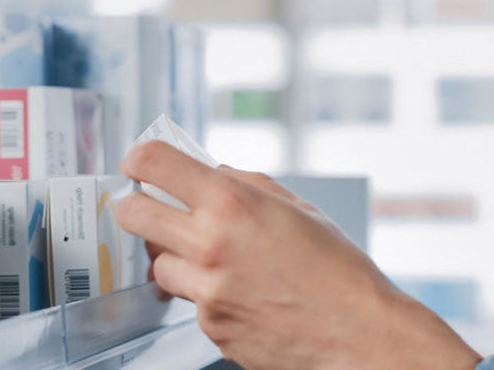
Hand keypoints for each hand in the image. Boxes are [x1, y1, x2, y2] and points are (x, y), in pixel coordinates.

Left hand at [116, 141, 480, 369]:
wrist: (361, 335)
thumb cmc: (339, 272)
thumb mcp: (296, 208)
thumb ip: (244, 184)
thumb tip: (208, 173)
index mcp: (231, 203)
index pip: (153, 162)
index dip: (138, 159)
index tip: (138, 164)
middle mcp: (209, 245)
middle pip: (132, 214)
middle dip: (137, 208)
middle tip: (153, 210)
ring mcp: (206, 291)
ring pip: (158, 264)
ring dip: (175, 258)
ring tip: (215, 260)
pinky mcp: (210, 327)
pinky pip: (190, 301)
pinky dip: (206, 295)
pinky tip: (241, 293)